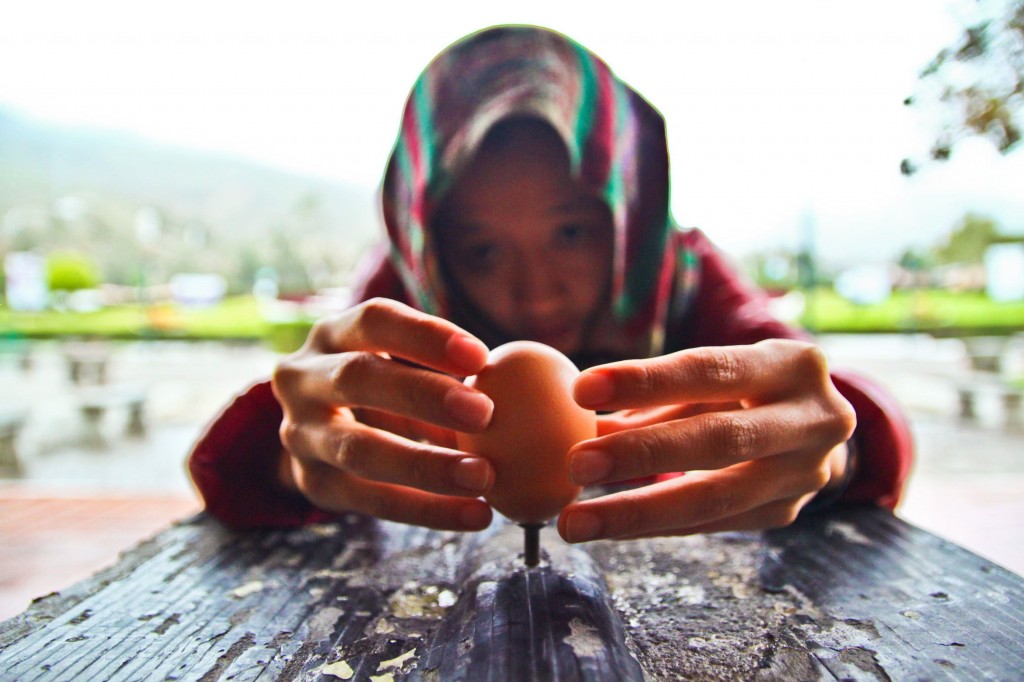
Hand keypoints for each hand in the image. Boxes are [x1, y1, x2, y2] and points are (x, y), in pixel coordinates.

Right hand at [271, 298, 496, 530]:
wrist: (318, 434)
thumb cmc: (384, 389)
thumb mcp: (401, 366)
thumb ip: (443, 373)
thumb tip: (519, 390)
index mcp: (332, 334)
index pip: (374, 320)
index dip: (425, 336)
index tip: (481, 356)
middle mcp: (303, 378)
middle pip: (359, 377)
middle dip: (422, 395)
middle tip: (485, 413)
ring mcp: (299, 434)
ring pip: (358, 449)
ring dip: (426, 465)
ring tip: (485, 477)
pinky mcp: (312, 484)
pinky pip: (370, 501)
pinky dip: (427, 510)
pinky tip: (476, 514)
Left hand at [556, 339, 855, 541]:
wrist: (817, 429)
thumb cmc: (745, 390)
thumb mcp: (713, 377)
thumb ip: (654, 394)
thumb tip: (575, 418)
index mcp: (792, 365)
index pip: (711, 370)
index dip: (646, 381)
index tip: (581, 390)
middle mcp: (813, 420)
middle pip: (719, 439)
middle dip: (642, 454)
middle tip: (575, 465)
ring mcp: (805, 474)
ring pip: (715, 498)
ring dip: (637, 510)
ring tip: (576, 521)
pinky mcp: (785, 514)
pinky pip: (709, 525)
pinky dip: (654, 525)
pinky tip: (608, 526)